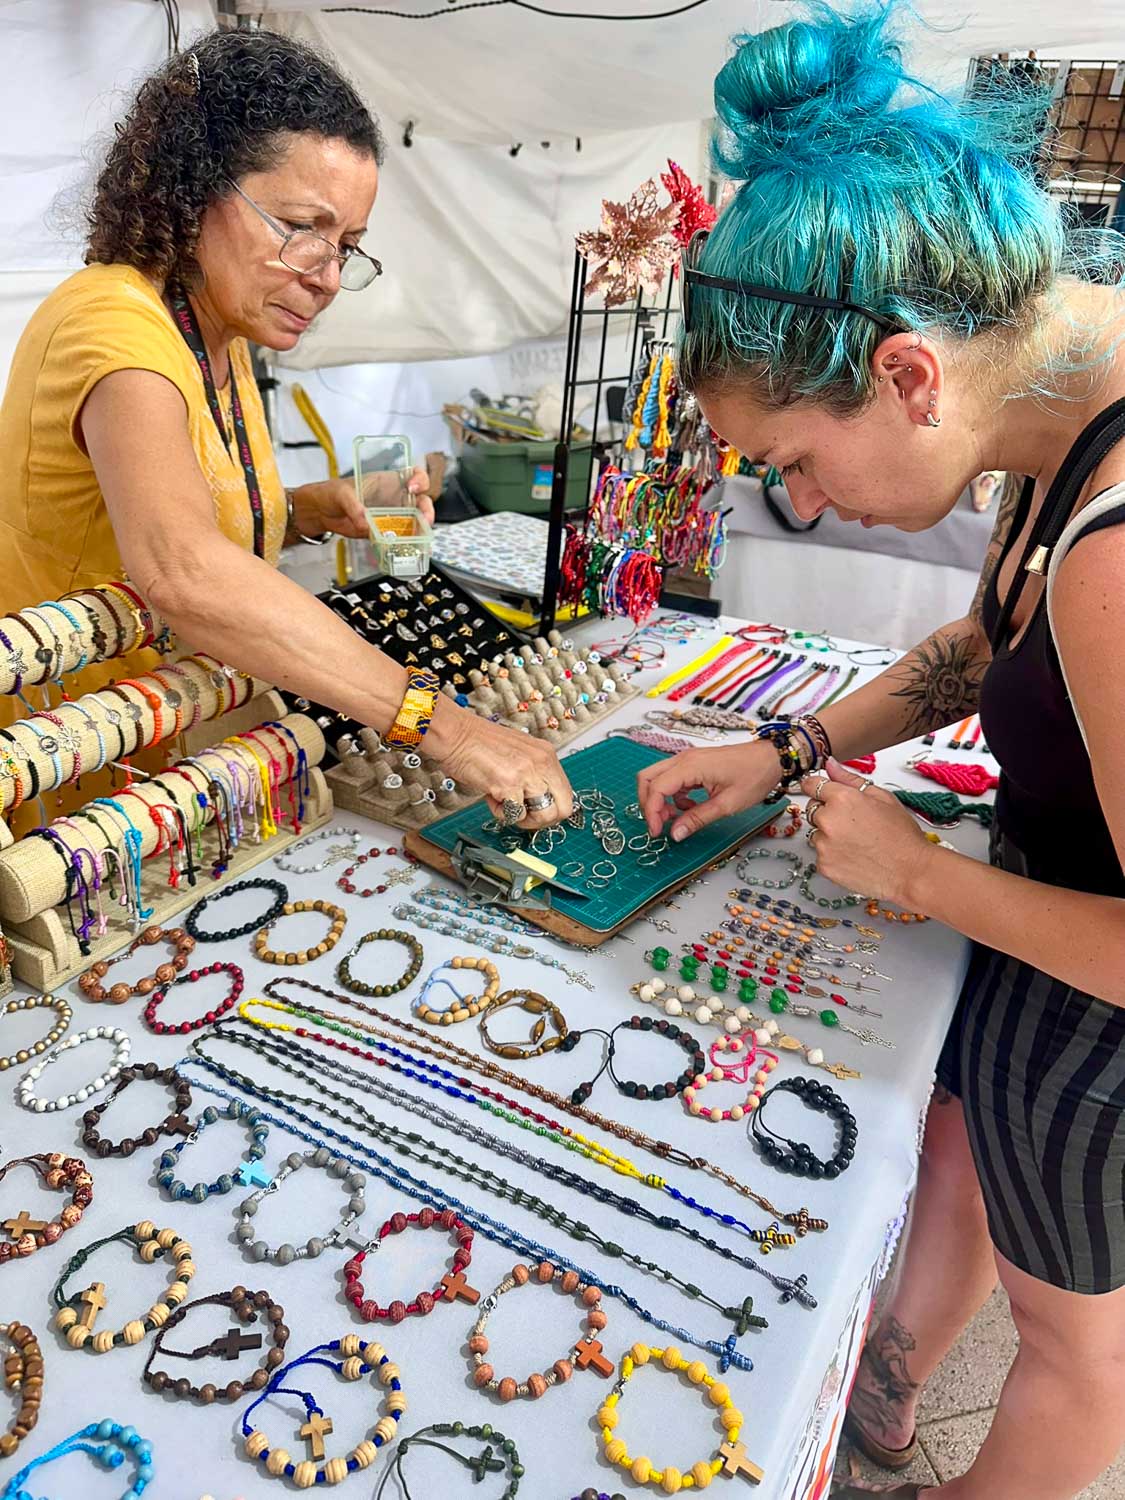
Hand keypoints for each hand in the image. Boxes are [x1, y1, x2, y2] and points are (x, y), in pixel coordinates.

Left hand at [292, 467, 434, 540]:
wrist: (321, 513)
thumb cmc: (332, 493)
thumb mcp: (342, 494)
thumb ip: (353, 507)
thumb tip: (364, 523)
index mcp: (389, 481)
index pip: (415, 475)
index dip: (420, 479)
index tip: (413, 487)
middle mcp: (395, 498)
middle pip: (421, 502)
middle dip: (427, 511)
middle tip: (425, 520)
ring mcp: (392, 516)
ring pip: (414, 523)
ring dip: (420, 532)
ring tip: (419, 540)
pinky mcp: (385, 532)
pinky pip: (400, 538)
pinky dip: (406, 545)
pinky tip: (408, 549)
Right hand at [432, 708, 573, 828]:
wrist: (456, 735)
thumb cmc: (480, 743)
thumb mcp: (520, 753)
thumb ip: (533, 773)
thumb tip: (540, 800)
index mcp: (546, 755)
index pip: (567, 793)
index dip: (552, 809)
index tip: (537, 811)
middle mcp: (541, 763)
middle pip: (563, 808)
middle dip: (543, 820)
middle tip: (524, 816)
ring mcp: (527, 773)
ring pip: (541, 815)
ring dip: (521, 817)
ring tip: (503, 802)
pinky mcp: (509, 784)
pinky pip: (514, 814)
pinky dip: (500, 812)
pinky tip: (490, 797)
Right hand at [637, 739, 781, 841]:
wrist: (771, 758)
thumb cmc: (754, 775)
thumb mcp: (727, 804)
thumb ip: (697, 819)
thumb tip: (675, 833)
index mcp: (690, 767)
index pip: (656, 788)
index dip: (651, 812)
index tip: (656, 831)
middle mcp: (684, 759)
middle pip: (647, 778)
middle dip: (648, 803)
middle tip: (659, 824)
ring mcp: (688, 760)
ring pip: (658, 778)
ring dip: (659, 799)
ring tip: (675, 818)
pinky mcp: (694, 764)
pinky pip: (672, 779)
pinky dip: (672, 795)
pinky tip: (689, 807)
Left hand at [800, 758, 932, 905]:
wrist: (911, 871)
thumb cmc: (902, 836)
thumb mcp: (882, 798)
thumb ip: (850, 780)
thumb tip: (831, 765)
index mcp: (842, 799)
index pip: (811, 785)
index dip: (816, 788)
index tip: (818, 791)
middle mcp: (828, 820)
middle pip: (812, 809)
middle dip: (827, 812)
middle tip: (852, 823)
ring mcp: (824, 845)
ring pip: (815, 833)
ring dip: (828, 835)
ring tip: (856, 841)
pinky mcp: (823, 865)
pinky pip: (820, 855)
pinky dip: (832, 855)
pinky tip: (853, 856)